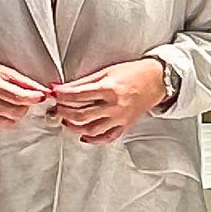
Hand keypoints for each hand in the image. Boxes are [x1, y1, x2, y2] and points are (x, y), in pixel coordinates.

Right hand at [0, 52, 51, 132]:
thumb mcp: (2, 70)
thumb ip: (23, 82)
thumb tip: (43, 91)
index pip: (19, 97)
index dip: (34, 98)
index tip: (42, 97)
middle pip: (17, 111)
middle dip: (25, 105)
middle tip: (22, 97)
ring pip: (11, 121)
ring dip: (16, 113)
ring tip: (9, 102)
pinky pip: (0, 126)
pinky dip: (5, 118)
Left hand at [49, 59, 168, 144]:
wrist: (156, 80)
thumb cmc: (133, 73)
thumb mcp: (107, 71)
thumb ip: (84, 82)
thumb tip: (64, 88)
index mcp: (109, 89)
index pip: (78, 95)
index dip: (62, 95)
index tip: (54, 93)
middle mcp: (115, 106)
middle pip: (81, 114)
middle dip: (64, 111)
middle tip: (56, 107)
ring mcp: (120, 118)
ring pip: (91, 129)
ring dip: (74, 126)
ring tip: (66, 119)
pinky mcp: (125, 126)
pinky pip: (107, 137)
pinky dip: (93, 139)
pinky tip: (83, 135)